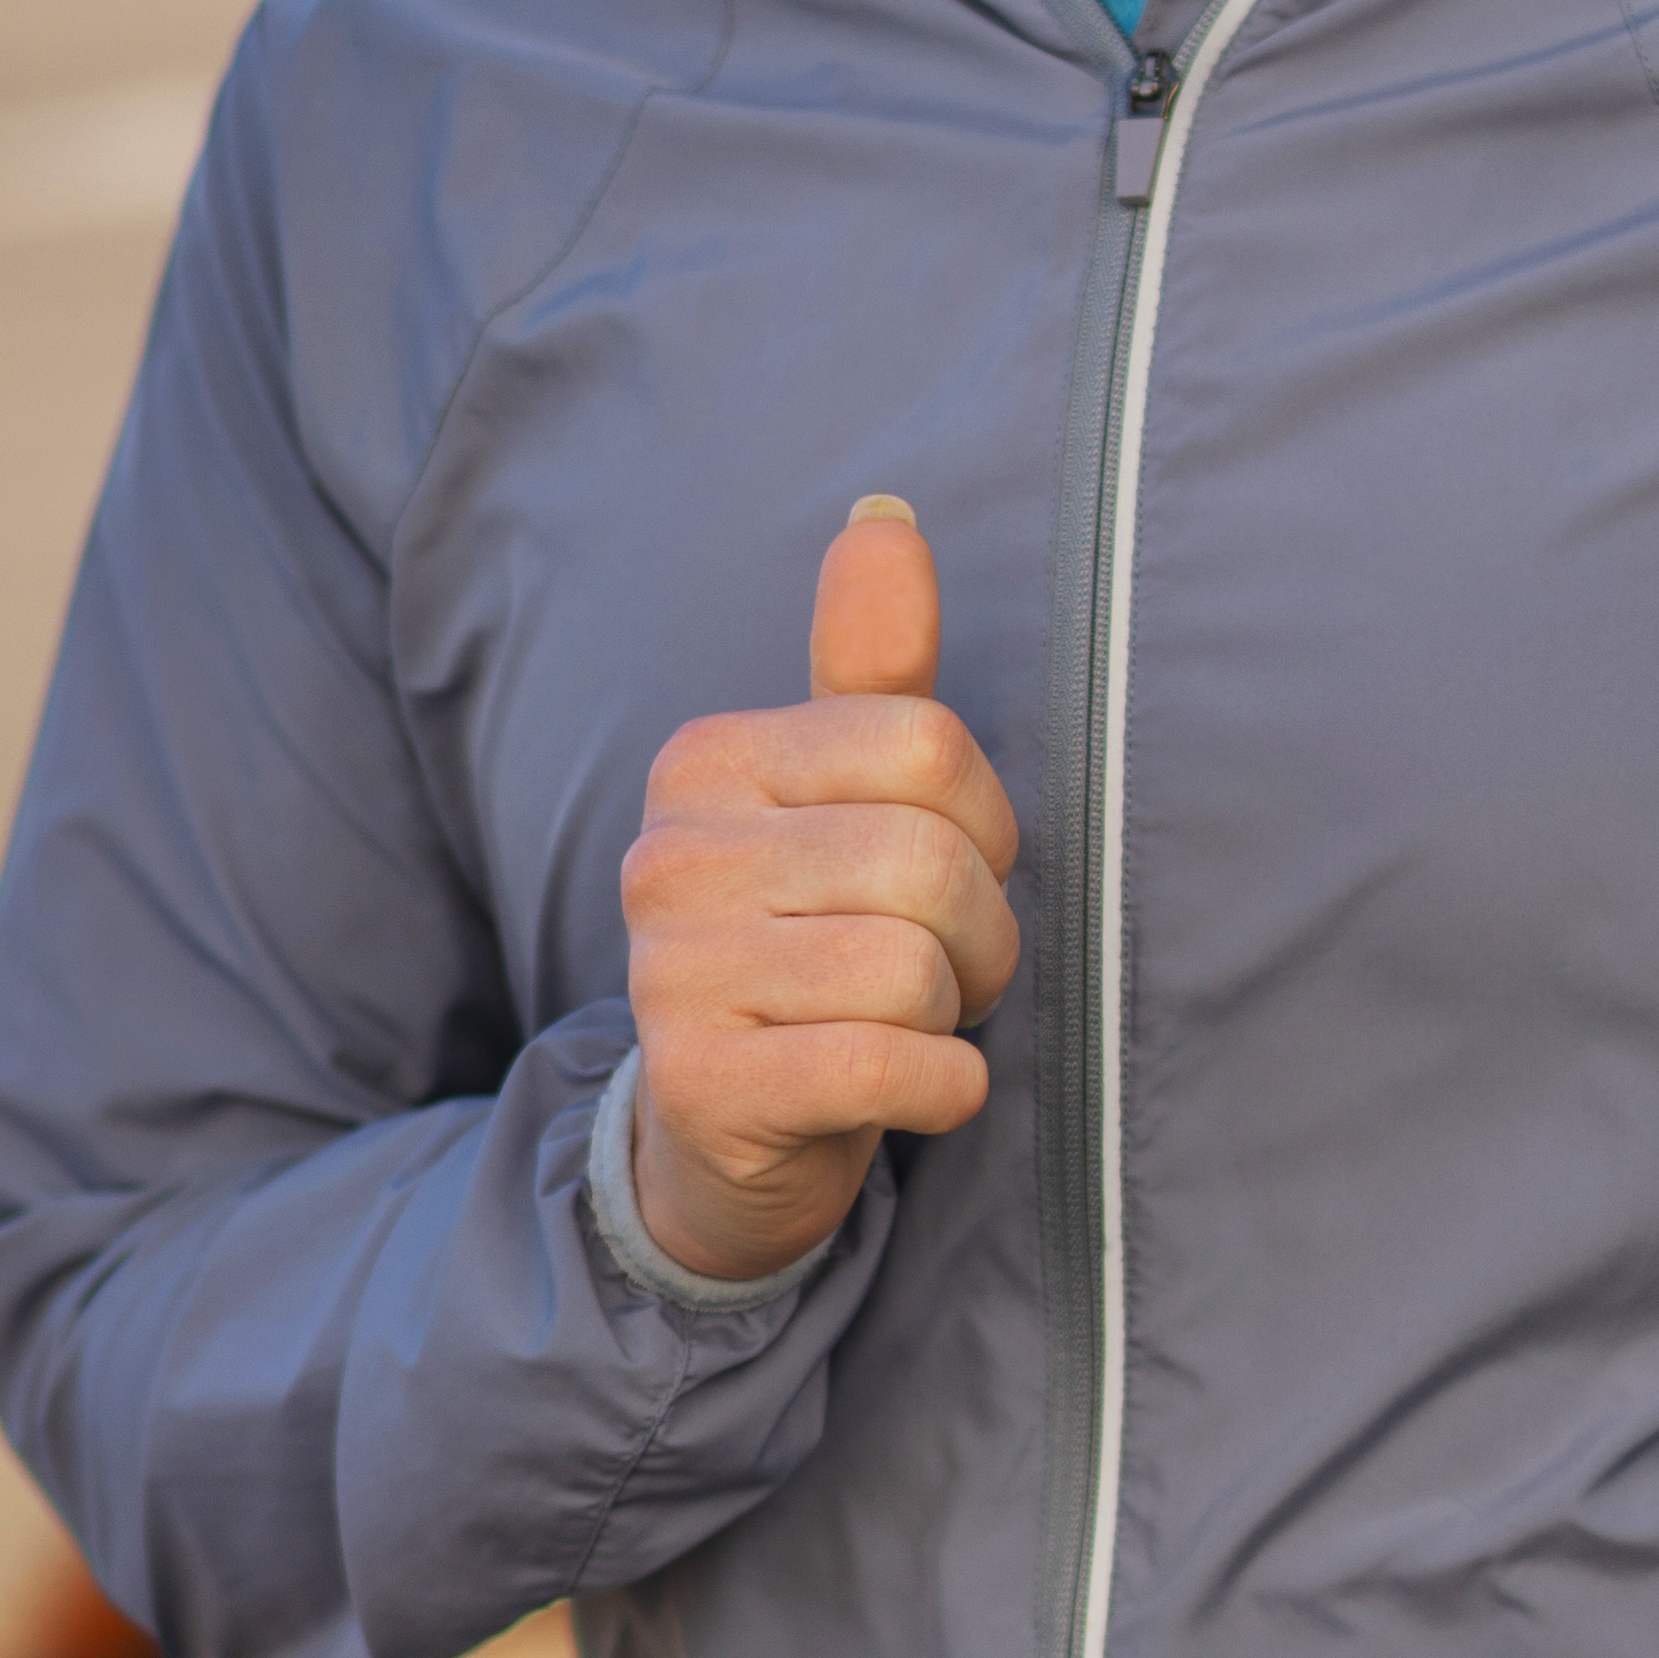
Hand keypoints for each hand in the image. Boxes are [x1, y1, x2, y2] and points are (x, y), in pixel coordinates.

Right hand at [616, 499, 1022, 1285]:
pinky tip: (905, 1090)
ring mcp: (671, 973)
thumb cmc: (815, 950)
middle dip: (981, 935)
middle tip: (942, 973)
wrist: (731, 1139)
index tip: (949, 878)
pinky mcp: (701, 1087)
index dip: (988, 825)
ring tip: (905, 1026)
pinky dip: (942, 1090)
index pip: (930, 743)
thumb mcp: (844, 801)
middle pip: (931, 861)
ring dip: (952, 1017)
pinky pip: (889, 1066)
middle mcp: (671, 854)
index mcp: (710, 760)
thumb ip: (872, 671)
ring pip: (913, 968)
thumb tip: (885, 518)